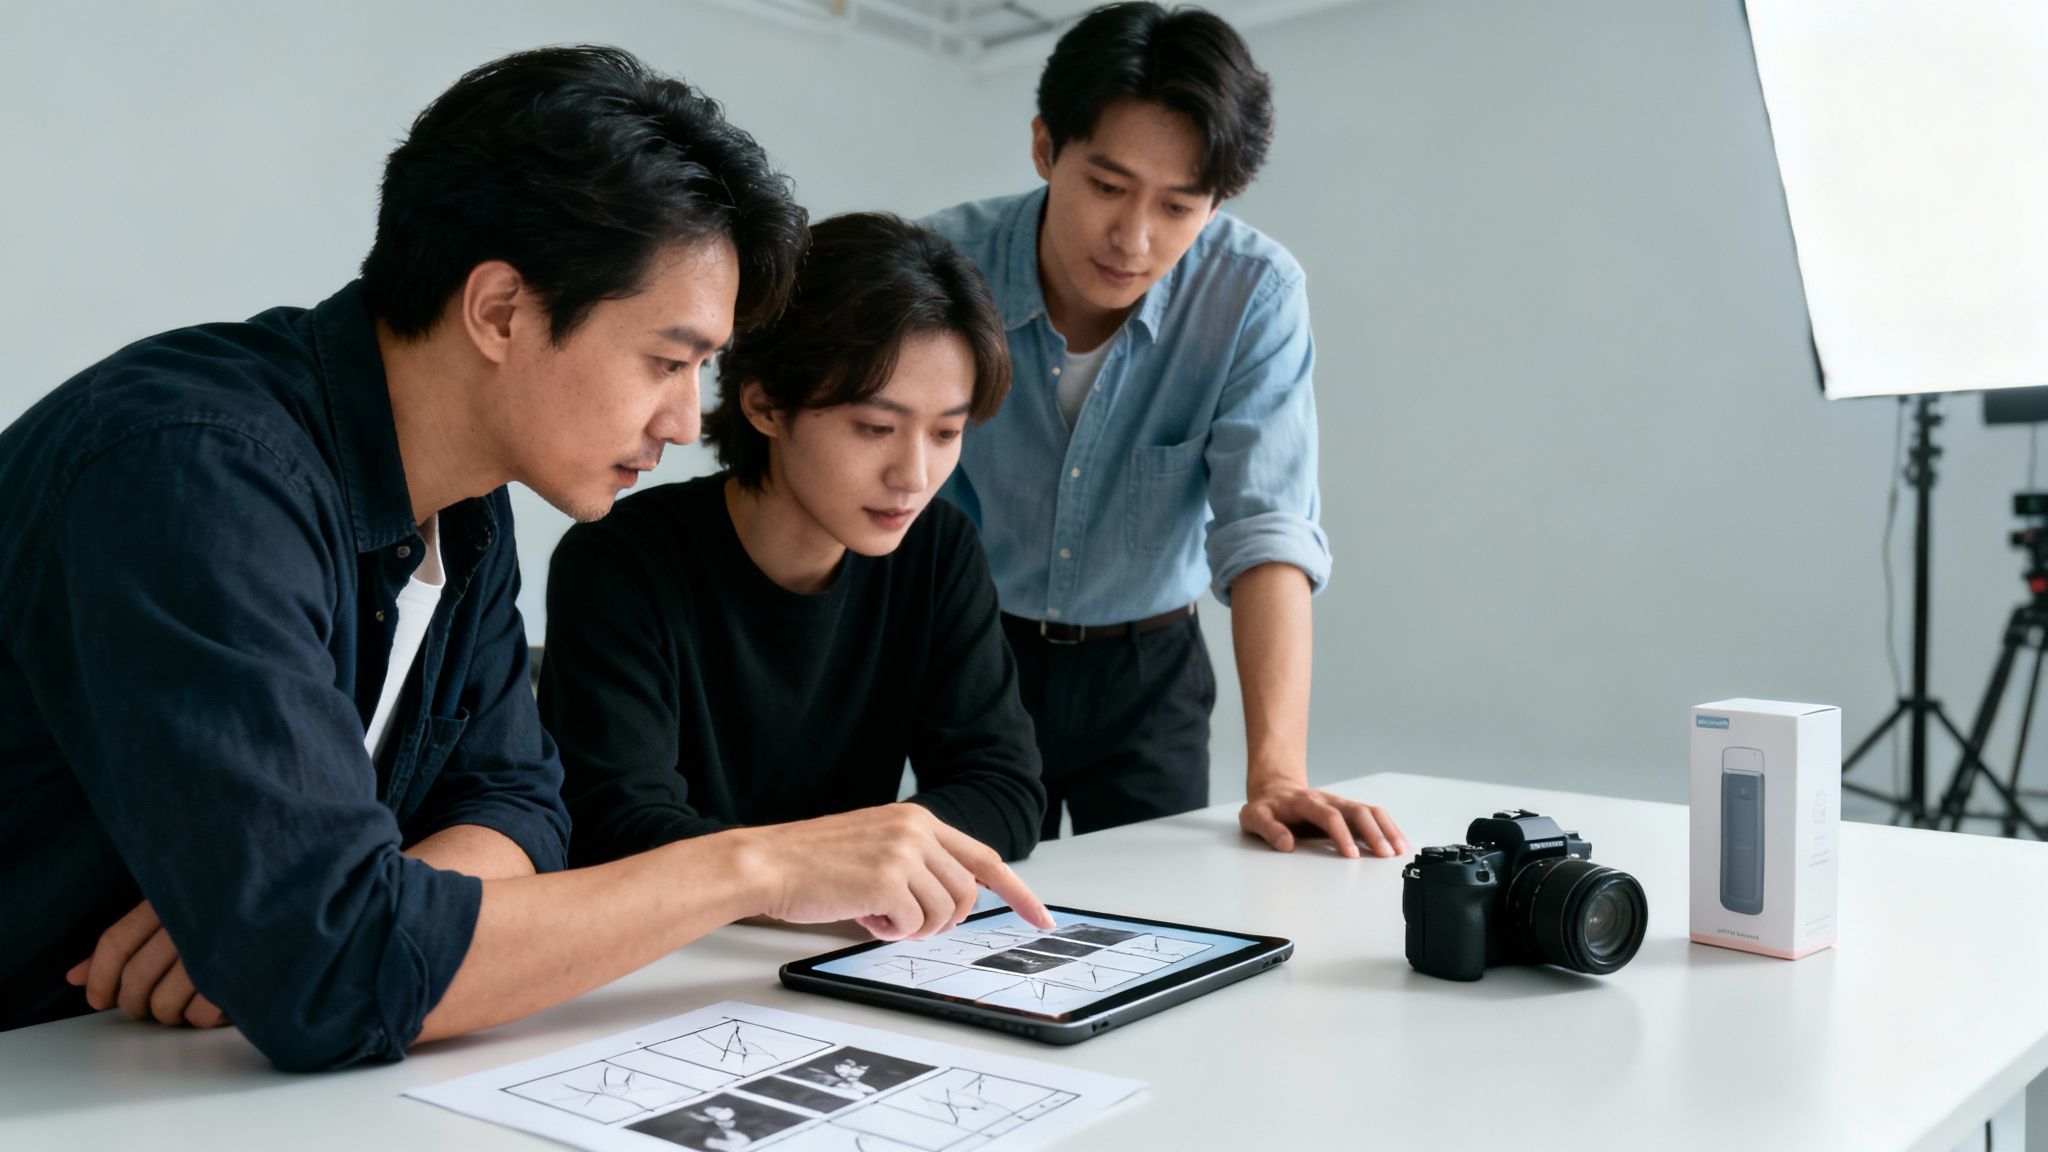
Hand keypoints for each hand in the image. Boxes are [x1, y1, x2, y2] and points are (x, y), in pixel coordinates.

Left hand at [64, 900, 227, 1027]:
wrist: (295, 886)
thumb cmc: (230, 903)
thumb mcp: (174, 907)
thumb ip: (126, 941)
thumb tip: (74, 976)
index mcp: (169, 898)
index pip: (114, 944)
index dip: (99, 978)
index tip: (99, 999)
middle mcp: (188, 920)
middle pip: (135, 981)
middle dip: (135, 1004)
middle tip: (148, 1004)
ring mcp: (215, 947)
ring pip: (164, 1004)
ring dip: (171, 1013)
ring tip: (190, 1000)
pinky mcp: (239, 973)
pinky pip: (200, 1015)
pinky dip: (203, 1018)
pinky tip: (218, 1002)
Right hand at [739, 804, 1053, 940]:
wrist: (767, 864)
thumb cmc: (813, 864)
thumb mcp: (876, 847)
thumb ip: (918, 864)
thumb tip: (953, 901)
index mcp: (916, 819)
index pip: (984, 858)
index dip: (1017, 892)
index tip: (1040, 918)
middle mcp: (916, 831)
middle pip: (966, 895)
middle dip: (944, 922)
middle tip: (906, 923)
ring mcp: (903, 854)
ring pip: (944, 914)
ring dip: (913, 928)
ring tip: (877, 915)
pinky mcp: (887, 881)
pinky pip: (914, 926)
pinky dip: (891, 933)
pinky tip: (863, 917)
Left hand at [1240, 782, 1412, 858]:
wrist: (1275, 791)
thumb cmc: (1266, 808)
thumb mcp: (1254, 817)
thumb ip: (1268, 829)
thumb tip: (1286, 844)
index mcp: (1305, 802)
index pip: (1329, 816)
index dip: (1342, 834)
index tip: (1352, 855)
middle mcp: (1328, 800)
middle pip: (1357, 811)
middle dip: (1374, 833)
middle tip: (1385, 855)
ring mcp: (1341, 804)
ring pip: (1370, 812)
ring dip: (1387, 830)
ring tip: (1400, 851)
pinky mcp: (1348, 812)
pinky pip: (1373, 816)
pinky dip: (1389, 829)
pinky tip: (1399, 844)